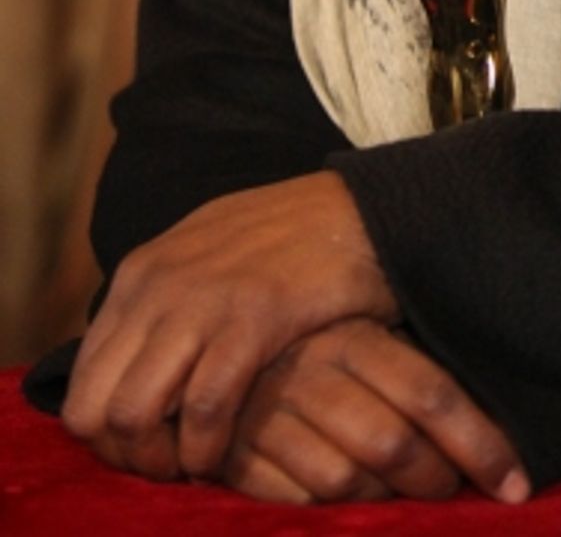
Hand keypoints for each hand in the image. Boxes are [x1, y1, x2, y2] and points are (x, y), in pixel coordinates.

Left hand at [62, 171, 397, 481]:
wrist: (363, 208)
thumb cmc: (292, 239)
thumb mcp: (207, 253)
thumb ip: (164, 300)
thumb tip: (133, 360)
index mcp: (140, 272)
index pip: (82, 381)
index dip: (107, 433)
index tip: (150, 449)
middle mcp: (156, 286)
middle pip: (94, 406)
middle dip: (124, 454)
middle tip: (168, 467)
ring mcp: (201, 300)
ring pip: (134, 412)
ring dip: (161, 458)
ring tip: (196, 464)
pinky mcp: (251, 317)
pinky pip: (203, 408)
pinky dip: (207, 446)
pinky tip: (227, 453)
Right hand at [221, 318, 529, 503]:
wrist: (212, 341)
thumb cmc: (313, 344)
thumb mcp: (363, 334)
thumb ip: (413, 367)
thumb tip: (499, 420)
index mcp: (354, 335)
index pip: (430, 394)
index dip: (480, 445)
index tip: (515, 485)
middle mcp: (313, 371)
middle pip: (391, 444)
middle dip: (433, 481)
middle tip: (451, 490)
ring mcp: (270, 412)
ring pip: (344, 481)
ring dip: (380, 499)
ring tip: (397, 493)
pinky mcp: (234, 450)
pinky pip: (296, 499)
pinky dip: (325, 509)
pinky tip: (342, 497)